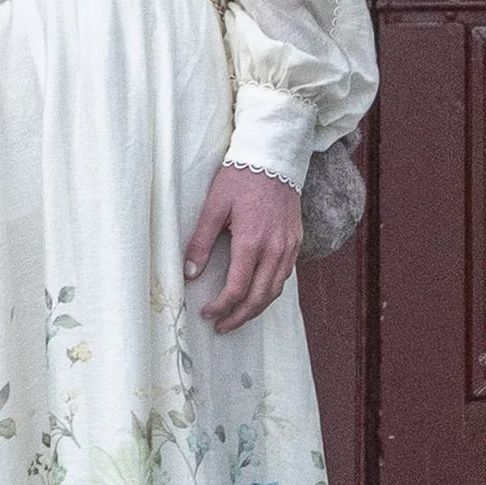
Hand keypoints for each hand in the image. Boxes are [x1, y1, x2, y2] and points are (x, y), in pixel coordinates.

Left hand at [184, 164, 303, 332]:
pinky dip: (270, 292)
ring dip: (256, 309)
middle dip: (239, 317)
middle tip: (221, 327)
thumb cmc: (240, 178)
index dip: (221, 307)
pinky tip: (256, 295)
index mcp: (251, 242)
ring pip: (275, 291)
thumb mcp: (214, 206)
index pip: (237, 289)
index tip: (207, 313)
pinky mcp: (296, 242)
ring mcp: (289, 247)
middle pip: (258, 298)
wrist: (274, 158)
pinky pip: (285, 277)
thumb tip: (189, 273)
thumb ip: (201, 242)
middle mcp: (275, 249)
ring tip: (237, 318)